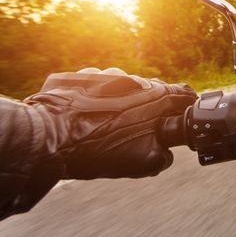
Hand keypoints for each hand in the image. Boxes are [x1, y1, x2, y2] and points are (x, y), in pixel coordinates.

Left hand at [24, 68, 196, 179]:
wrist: (47, 137)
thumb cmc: (96, 150)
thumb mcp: (140, 162)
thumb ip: (164, 155)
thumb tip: (166, 153)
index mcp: (154, 97)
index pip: (184, 93)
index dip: (187, 105)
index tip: (183, 115)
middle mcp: (132, 79)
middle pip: (153, 89)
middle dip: (151, 107)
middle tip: (138, 127)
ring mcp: (103, 74)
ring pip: (122, 87)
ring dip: (121, 102)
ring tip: (104, 123)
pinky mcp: (78, 76)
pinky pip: (94, 86)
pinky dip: (94, 99)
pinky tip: (85, 116)